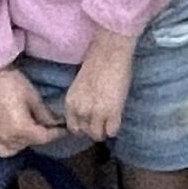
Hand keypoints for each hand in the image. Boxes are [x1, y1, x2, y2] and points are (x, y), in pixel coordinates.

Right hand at [0, 67, 64, 156]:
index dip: (56, 134)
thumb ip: (46, 115)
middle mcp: (9, 138)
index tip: (65, 130)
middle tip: (49, 127)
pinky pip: (3, 150)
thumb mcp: (34, 99)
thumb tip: (57, 124)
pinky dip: (11, 147)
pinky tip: (16, 138)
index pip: (44, 137)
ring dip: (28, 141)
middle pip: (32, 142)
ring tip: (32, 129)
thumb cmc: (15, 85)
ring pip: (18, 147)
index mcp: (22, 129)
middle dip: (42, 135)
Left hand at [62, 27, 135, 143]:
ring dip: (104, 130)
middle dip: (94, 129)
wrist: (109, 53)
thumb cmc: (96, 64)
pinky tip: (117, 118)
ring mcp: (97, 113)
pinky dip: (114, 128)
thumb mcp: (80, 87)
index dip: (83, 126)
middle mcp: (81, 111)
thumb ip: (81, 103)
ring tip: (110, 121)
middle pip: (86, 133)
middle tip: (102, 121)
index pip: (73, 128)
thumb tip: (87, 114)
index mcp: (70, 103)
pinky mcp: (113, 112)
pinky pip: (113, 131)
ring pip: (98, 135)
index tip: (90, 121)